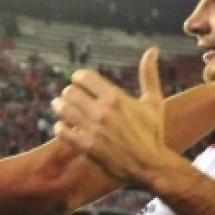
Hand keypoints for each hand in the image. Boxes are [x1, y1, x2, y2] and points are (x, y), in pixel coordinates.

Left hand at [53, 47, 170, 185]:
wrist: (149, 165)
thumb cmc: (153, 132)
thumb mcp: (154, 102)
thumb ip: (149, 74)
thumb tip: (152, 49)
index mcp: (116, 98)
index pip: (84, 77)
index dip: (78, 77)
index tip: (78, 81)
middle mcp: (103, 112)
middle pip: (70, 92)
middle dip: (68, 92)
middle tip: (69, 96)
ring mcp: (93, 130)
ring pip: (63, 109)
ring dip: (60, 106)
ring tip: (60, 107)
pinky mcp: (86, 147)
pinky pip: (62, 131)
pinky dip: (60, 127)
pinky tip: (64, 126)